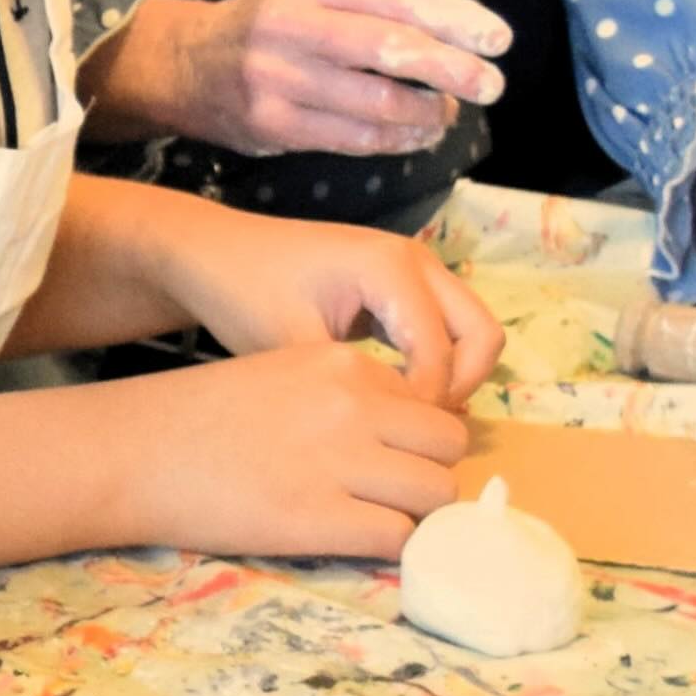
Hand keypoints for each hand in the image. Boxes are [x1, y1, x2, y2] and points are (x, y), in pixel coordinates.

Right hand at [89, 0, 513, 156]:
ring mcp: (278, 77)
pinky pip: (352, 137)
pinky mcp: (272, 124)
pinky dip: (395, 139)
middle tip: (491, 86)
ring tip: (447, 115)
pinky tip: (416, 135)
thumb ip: (377, 0)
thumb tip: (460, 30)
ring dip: (426, 113)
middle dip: (453, 69)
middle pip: (392, 48)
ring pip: (376, 101)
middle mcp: (292, 22)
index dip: (456, 19)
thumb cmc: (275, 24)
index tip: (498, 40)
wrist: (188, 65)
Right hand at [95, 343, 471, 560]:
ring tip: (377, 520)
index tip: (388, 459)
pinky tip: (356, 543)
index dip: (413, 437)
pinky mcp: (319, 520)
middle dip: (429, 472)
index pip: (426, 401)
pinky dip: (389, 548)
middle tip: (394, 494)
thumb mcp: (279, 374)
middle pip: (448, 445)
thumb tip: (396, 435)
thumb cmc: (196, 416)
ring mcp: (340, 463)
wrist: (132, 451)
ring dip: (416, 513)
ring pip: (436, 493)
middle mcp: (353, 406)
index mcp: (343, 364)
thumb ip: (340, 393)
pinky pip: (397, 538)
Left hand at [149, 196, 505, 404]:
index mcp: (391, 268)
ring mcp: (414, 270)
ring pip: (471, 332)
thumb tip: (395, 437)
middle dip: (460, 388)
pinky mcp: (402, 286)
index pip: (440, 351)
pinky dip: (436, 364)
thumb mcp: (288, 345)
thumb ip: (347, 389)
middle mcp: (416, 261)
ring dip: (453, 377)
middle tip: (414, 430)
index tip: (387, 442)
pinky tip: (395, 400)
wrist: (213, 253)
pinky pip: (444, 329)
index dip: (423, 405)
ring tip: (405, 419)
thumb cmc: (242, 293)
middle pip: (482, 335)